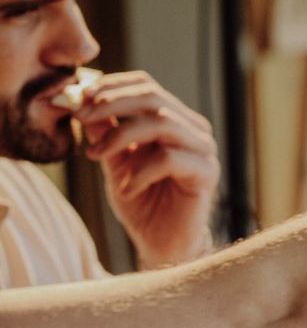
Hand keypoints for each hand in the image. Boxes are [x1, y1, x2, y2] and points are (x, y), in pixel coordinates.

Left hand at [76, 71, 218, 268]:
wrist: (161, 242)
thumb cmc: (141, 200)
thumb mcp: (113, 159)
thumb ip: (103, 130)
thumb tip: (79, 100)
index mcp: (174, 120)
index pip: (146, 86)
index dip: (112, 86)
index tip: (78, 98)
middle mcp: (193, 129)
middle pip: (154, 97)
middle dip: (112, 103)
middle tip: (81, 116)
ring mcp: (203, 150)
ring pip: (162, 122)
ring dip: (120, 136)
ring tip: (96, 156)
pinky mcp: (206, 173)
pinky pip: (169, 158)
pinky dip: (139, 170)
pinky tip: (126, 187)